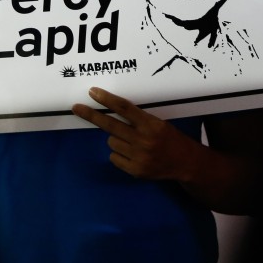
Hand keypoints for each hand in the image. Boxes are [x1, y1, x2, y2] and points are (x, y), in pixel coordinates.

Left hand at [72, 87, 202, 180]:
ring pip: (111, 142)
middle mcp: (143, 139)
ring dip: (116, 140)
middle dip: (91, 115)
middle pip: (111, 125)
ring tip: (132, 143)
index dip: (107, 99)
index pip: (125, 108)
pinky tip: (133, 155)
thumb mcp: (158, 123)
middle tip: (77, 108)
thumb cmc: (170, 138)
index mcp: (150, 124)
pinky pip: (114, 157)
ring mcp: (138, 156)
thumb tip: (110, 112)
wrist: (185, 163)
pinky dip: (119, 154)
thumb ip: (138, 120)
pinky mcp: (135, 170)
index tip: (93, 92)